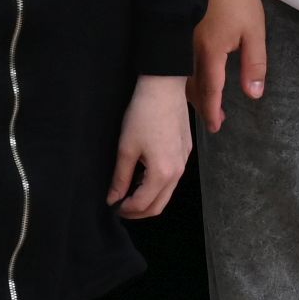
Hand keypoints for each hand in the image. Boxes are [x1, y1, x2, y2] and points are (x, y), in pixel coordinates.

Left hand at [108, 72, 192, 217]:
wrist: (164, 88)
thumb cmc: (142, 115)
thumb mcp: (126, 147)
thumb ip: (120, 177)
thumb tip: (113, 198)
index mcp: (163, 173)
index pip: (144, 204)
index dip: (126, 210)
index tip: (112, 207)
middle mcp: (178, 173)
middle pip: (159, 205)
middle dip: (139, 211)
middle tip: (120, 207)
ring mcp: (185, 163)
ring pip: (167, 193)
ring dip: (149, 199)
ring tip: (128, 194)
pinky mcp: (186, 152)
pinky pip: (173, 178)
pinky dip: (158, 185)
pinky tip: (143, 177)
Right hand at [189, 0, 265, 131]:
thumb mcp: (254, 31)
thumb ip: (255, 65)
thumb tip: (253, 95)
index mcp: (211, 52)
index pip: (210, 90)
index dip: (213, 111)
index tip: (216, 127)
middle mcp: (190, 49)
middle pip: (191, 87)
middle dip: (201, 105)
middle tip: (212, 120)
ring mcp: (180, 38)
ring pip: (182, 75)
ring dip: (192, 92)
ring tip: (202, 102)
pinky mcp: (178, 29)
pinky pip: (178, 61)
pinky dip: (184, 75)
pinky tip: (190, 75)